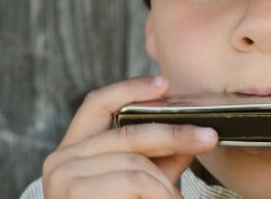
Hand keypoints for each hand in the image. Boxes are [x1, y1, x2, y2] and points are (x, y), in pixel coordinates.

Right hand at [42, 76, 218, 197]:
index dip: (129, 88)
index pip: (96, 104)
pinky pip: (134, 183)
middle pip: (127, 132)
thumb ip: (158, 161)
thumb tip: (195, 136)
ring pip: (136, 164)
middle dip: (174, 133)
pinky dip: (159, 195)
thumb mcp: (135, 186)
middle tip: (209, 137)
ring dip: (166, 186)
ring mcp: (64, 178)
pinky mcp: (74, 193)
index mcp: (72, 150)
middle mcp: (61, 159)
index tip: (164, 83)